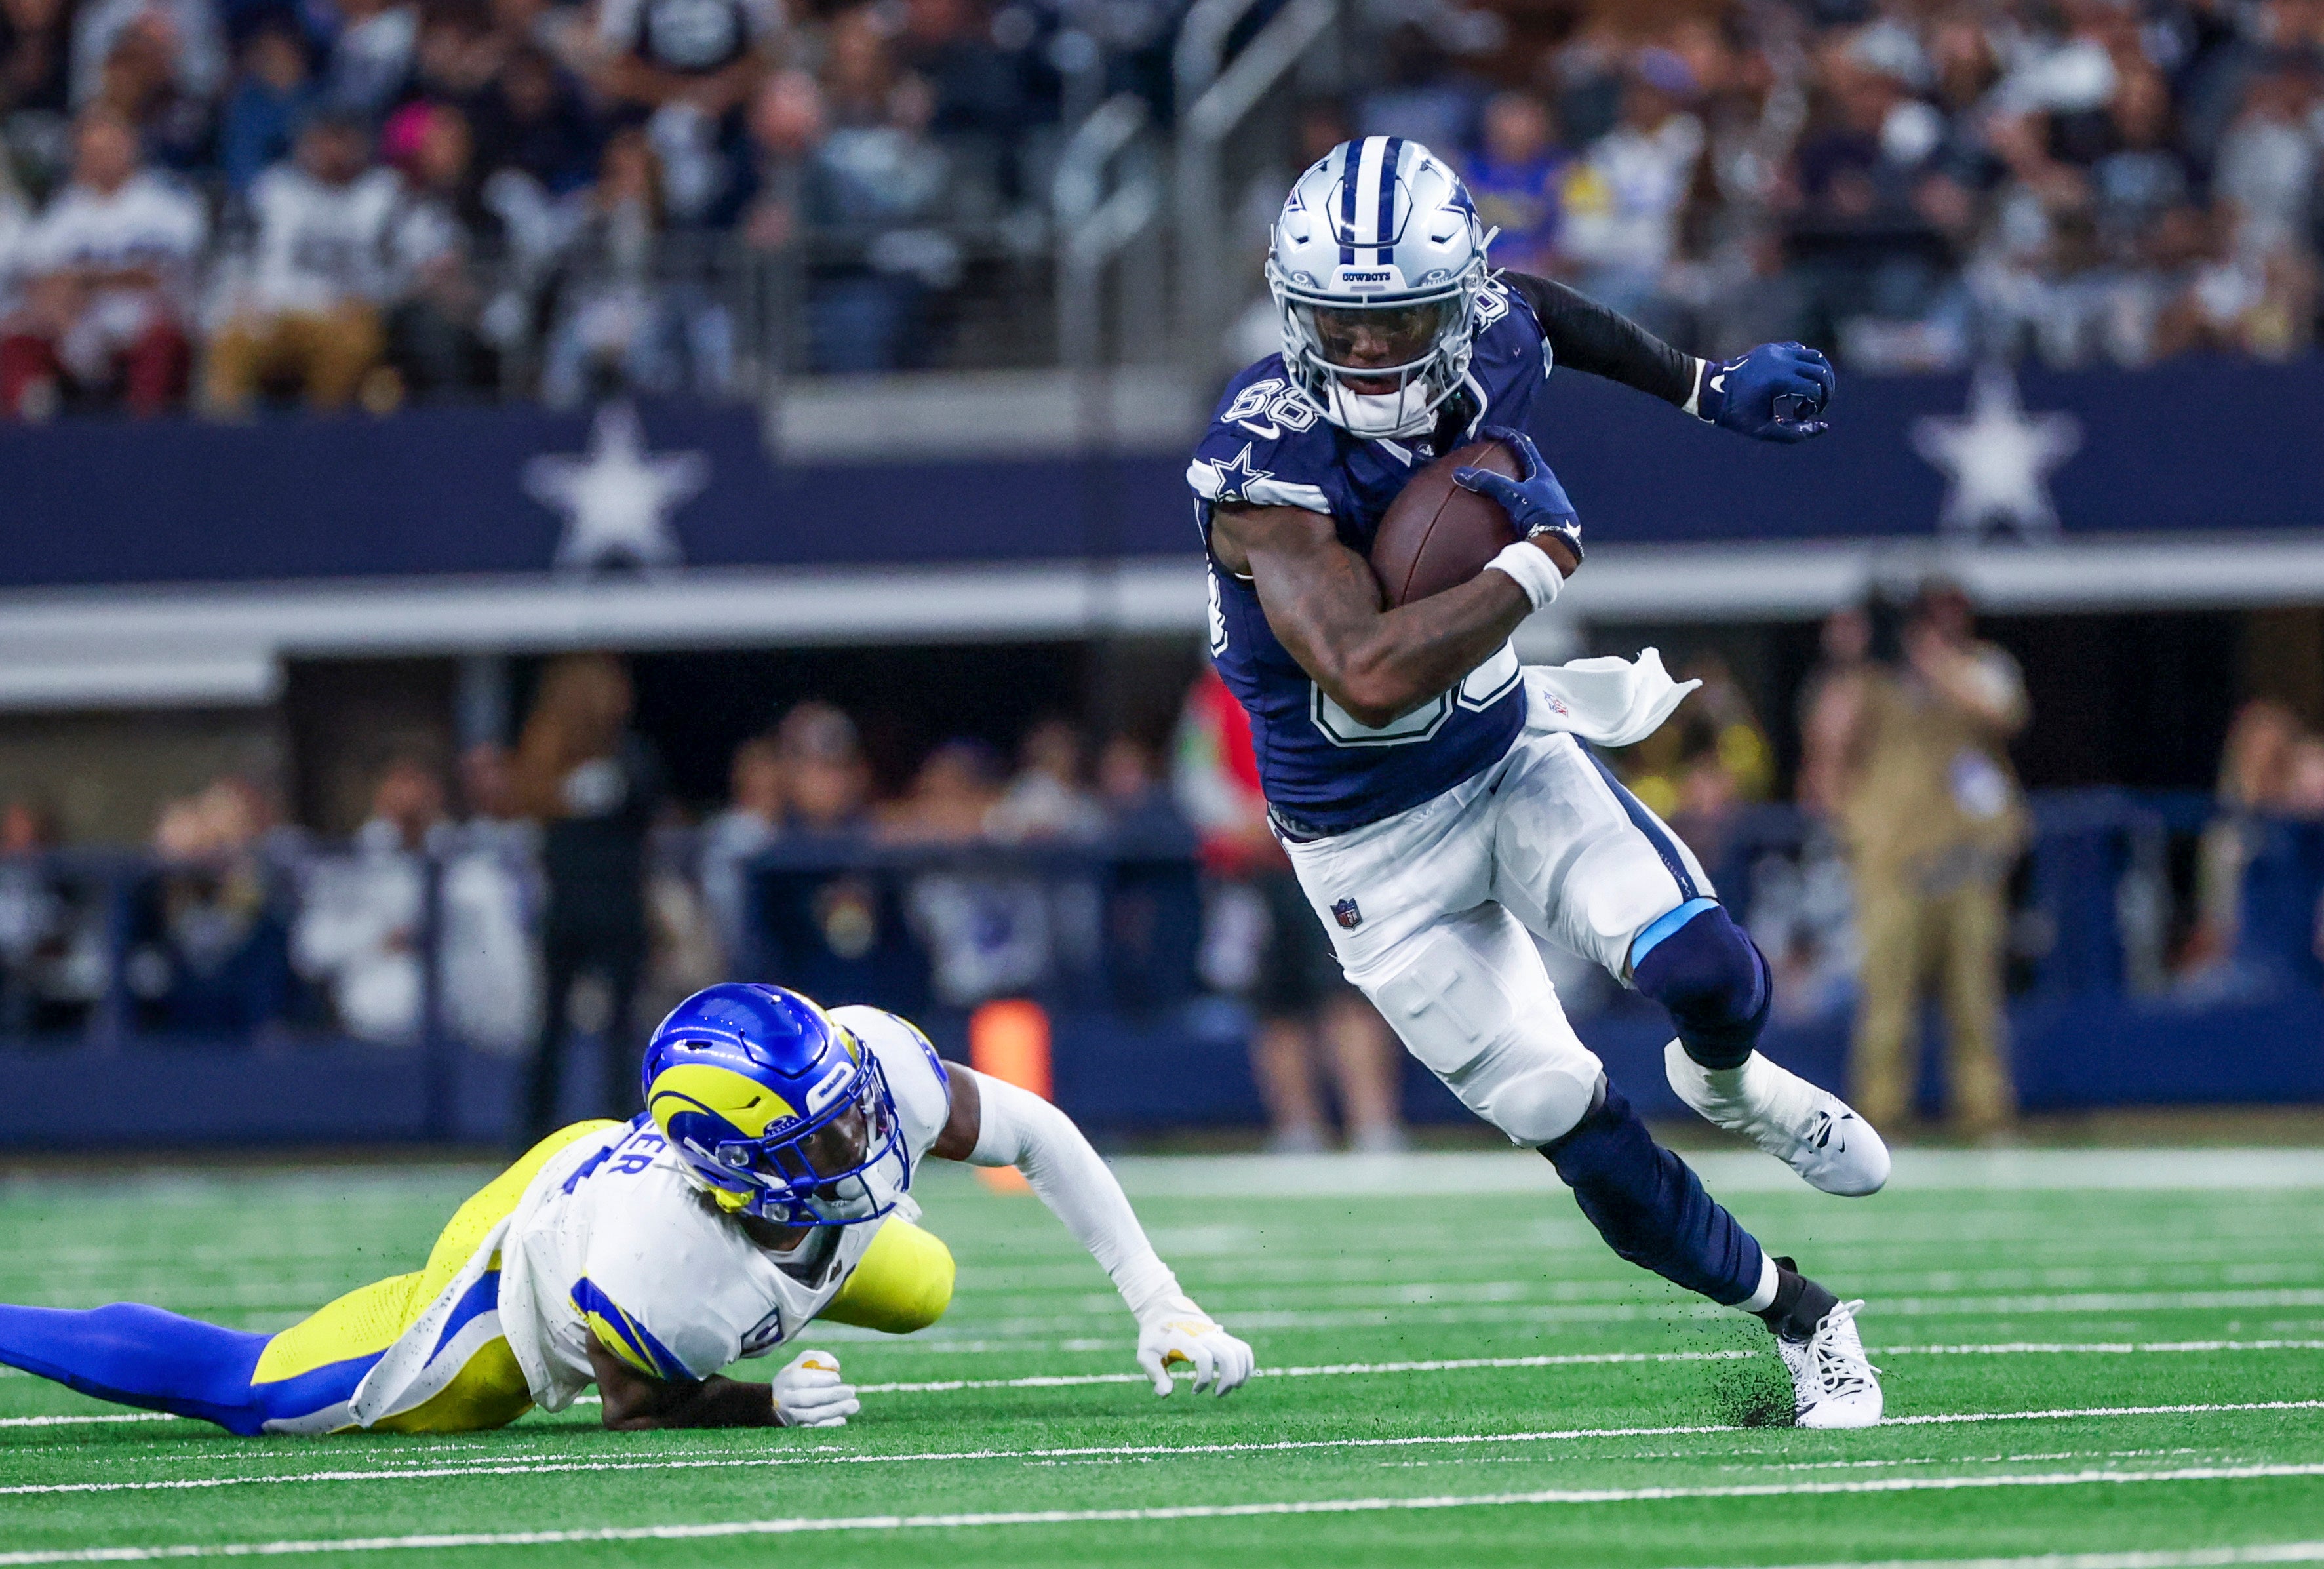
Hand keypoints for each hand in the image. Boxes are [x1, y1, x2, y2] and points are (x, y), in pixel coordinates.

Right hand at [770, 1350, 858, 1427]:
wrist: (781, 1403)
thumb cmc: (799, 1376)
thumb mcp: (804, 1362)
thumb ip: (819, 1358)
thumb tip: (835, 1367)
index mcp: (785, 1380)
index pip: (799, 1379)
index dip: (820, 1378)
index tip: (838, 1377)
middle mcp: (785, 1399)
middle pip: (807, 1398)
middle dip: (831, 1395)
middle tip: (851, 1392)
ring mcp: (790, 1416)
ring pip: (812, 1415)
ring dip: (835, 1410)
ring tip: (854, 1405)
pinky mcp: (798, 1429)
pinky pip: (814, 1429)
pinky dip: (829, 1425)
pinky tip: (842, 1419)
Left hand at [1135, 1296, 1255, 1396]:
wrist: (1165, 1311)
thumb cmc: (1154, 1336)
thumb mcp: (1145, 1354)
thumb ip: (1155, 1374)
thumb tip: (1167, 1394)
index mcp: (1186, 1341)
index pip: (1205, 1358)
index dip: (1204, 1379)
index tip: (1194, 1391)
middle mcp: (1204, 1336)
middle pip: (1229, 1356)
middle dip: (1228, 1380)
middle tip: (1217, 1393)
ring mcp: (1216, 1335)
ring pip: (1240, 1352)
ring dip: (1240, 1374)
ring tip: (1230, 1388)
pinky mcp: (1222, 1336)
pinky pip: (1243, 1349)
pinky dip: (1246, 1364)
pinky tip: (1239, 1378)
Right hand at [1453, 425, 1582, 571]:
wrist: (1560, 545)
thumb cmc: (1541, 515)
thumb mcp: (1513, 496)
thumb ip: (1488, 483)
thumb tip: (1461, 473)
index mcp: (1541, 472)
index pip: (1522, 445)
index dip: (1505, 435)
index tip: (1488, 433)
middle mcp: (1547, 484)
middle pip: (1526, 463)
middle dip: (1509, 458)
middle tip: (1492, 456)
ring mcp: (1548, 501)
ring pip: (1527, 485)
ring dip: (1512, 482)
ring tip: (1496, 486)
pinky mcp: (1545, 518)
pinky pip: (1526, 504)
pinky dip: (1513, 503)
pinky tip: (1503, 513)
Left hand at [1698, 342, 1834, 441]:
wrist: (1711, 391)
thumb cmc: (1736, 415)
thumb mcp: (1764, 431)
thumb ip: (1796, 433)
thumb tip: (1823, 427)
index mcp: (1778, 380)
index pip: (1815, 389)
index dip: (1816, 406)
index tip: (1802, 415)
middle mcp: (1781, 361)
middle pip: (1821, 371)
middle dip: (1826, 391)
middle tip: (1816, 405)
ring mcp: (1777, 351)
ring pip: (1816, 356)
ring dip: (1821, 375)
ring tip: (1813, 392)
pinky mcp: (1772, 348)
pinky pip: (1801, 351)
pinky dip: (1807, 364)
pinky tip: (1797, 380)